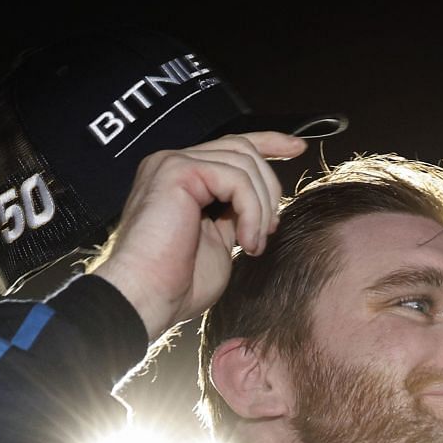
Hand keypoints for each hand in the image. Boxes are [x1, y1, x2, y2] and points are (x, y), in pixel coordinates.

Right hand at [90, 131, 306, 342]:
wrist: (145, 300)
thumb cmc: (176, 285)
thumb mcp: (218, 244)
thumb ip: (235, 217)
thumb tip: (262, 207)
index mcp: (181, 180)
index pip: (230, 147)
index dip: (268, 143)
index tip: (297, 149)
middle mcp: (173, 164)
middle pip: (242, 149)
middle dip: (269, 187)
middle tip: (269, 230)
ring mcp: (172, 164)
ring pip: (243, 162)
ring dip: (261, 206)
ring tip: (253, 244)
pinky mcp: (177, 171)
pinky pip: (235, 177)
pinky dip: (251, 210)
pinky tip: (245, 241)